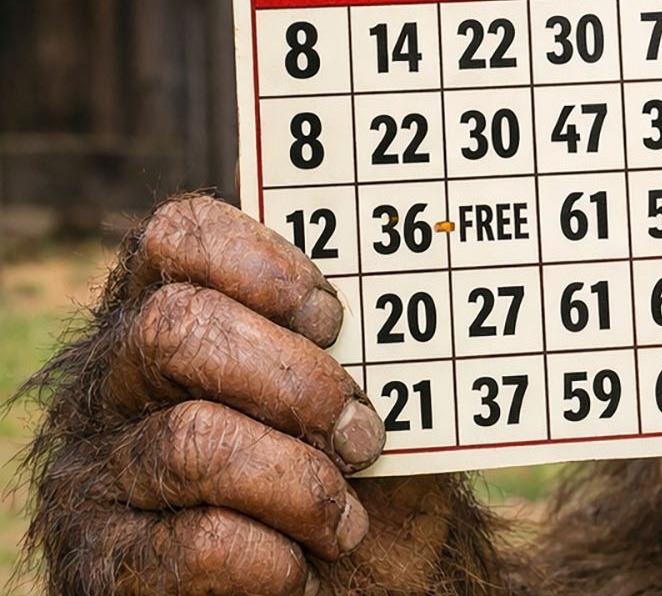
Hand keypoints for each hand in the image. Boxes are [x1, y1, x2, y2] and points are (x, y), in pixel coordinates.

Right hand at [23, 195, 486, 593]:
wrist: (353, 595)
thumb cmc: (362, 486)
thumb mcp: (382, 405)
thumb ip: (380, 349)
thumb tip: (422, 295)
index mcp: (185, 320)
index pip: (178, 238)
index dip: (255, 260)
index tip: (334, 314)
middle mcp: (121, 386)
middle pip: (175, 328)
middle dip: (295, 380)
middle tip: (363, 432)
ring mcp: (102, 473)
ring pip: (191, 440)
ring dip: (301, 482)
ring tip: (346, 521)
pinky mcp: (108, 562)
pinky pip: (194, 542)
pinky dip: (273, 559)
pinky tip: (300, 568)